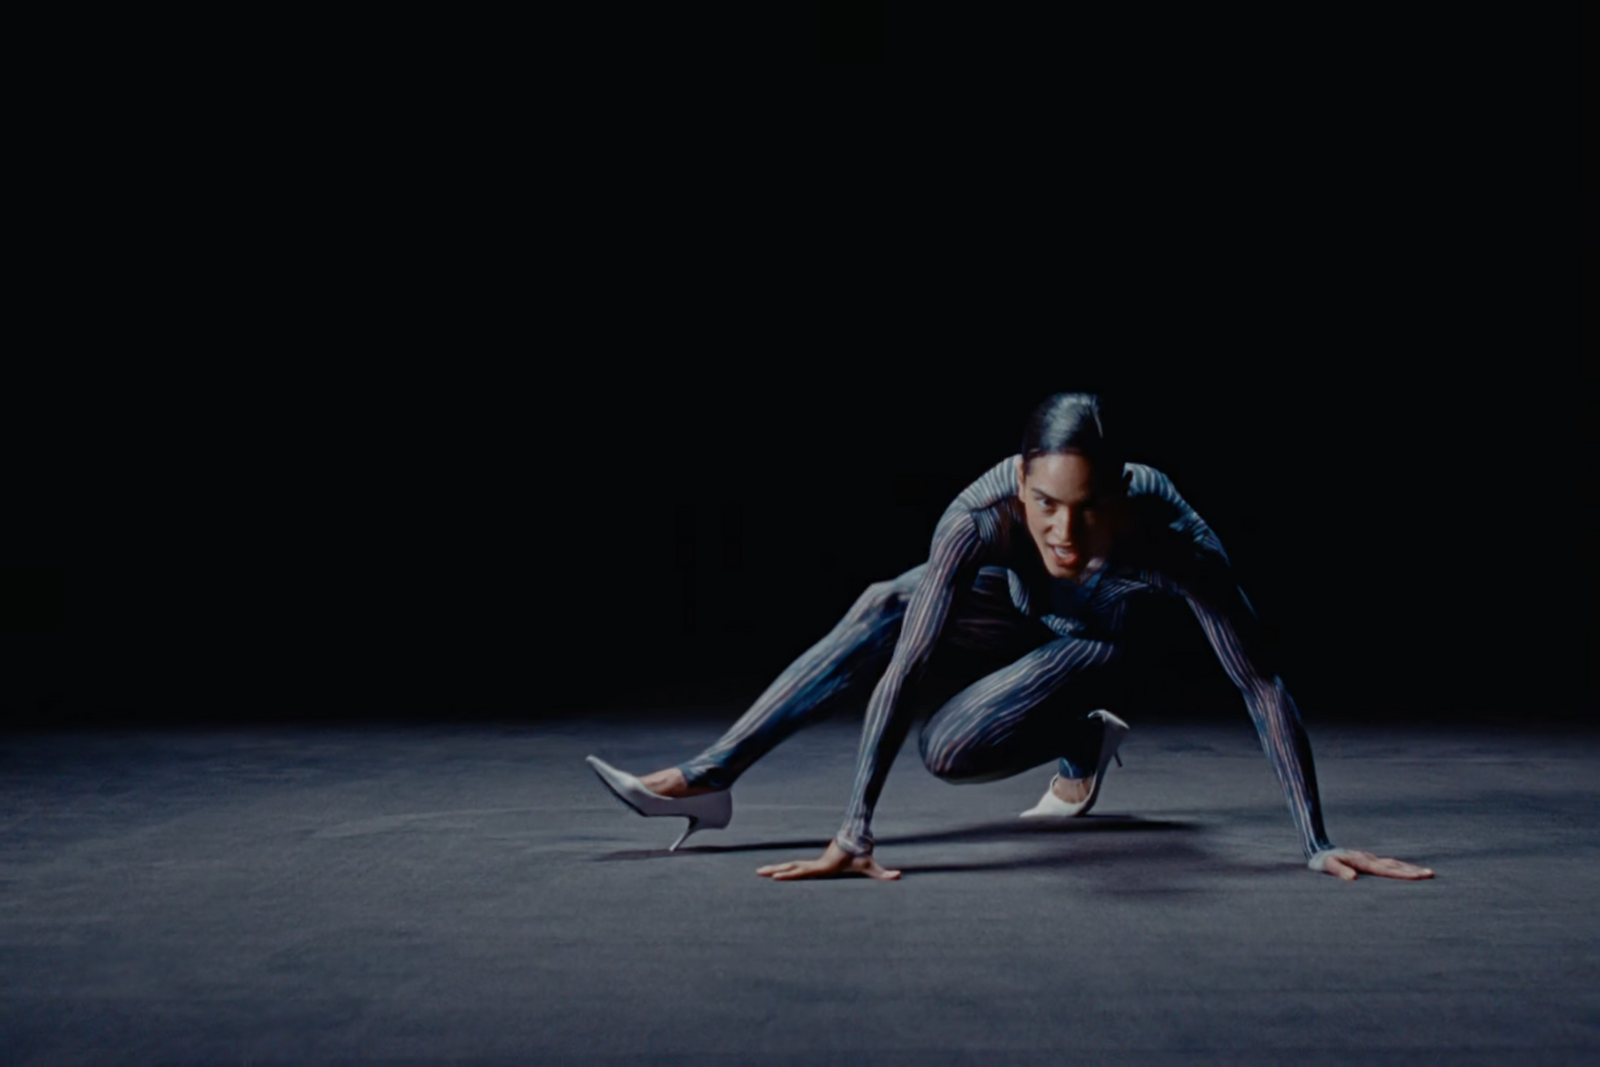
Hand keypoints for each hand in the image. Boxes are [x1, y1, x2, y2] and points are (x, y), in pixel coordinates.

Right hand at [757, 840, 901, 880]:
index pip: (804, 871)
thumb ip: (886, 873)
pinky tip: (774, 873)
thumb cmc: (863, 855)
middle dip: (776, 870)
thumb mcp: (873, 866)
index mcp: (824, 867)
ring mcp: (814, 863)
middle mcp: (816, 864)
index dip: (791, 874)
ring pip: (791, 866)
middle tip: (759, 873)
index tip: (777, 876)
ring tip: (759, 872)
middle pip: (792, 867)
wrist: (857, 839)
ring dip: (776, 869)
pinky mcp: (815, 864)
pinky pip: (796, 867)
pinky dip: (784, 870)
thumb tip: (899, 876)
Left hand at [1312, 848, 1433, 880]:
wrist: (1318, 849)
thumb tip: (1353, 878)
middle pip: (1396, 865)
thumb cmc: (1322, 861)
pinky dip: (1400, 866)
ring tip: (1426, 872)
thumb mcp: (1327, 866)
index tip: (1421, 876)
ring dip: (1409, 868)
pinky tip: (1405, 869)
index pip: (1389, 870)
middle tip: (1432, 874)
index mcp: (1365, 863)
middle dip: (1414, 871)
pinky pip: (1388, 864)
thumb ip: (1339, 871)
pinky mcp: (1367, 860)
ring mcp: (1370, 859)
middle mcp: (1370, 860)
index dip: (1405, 874)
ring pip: (1394, 863)